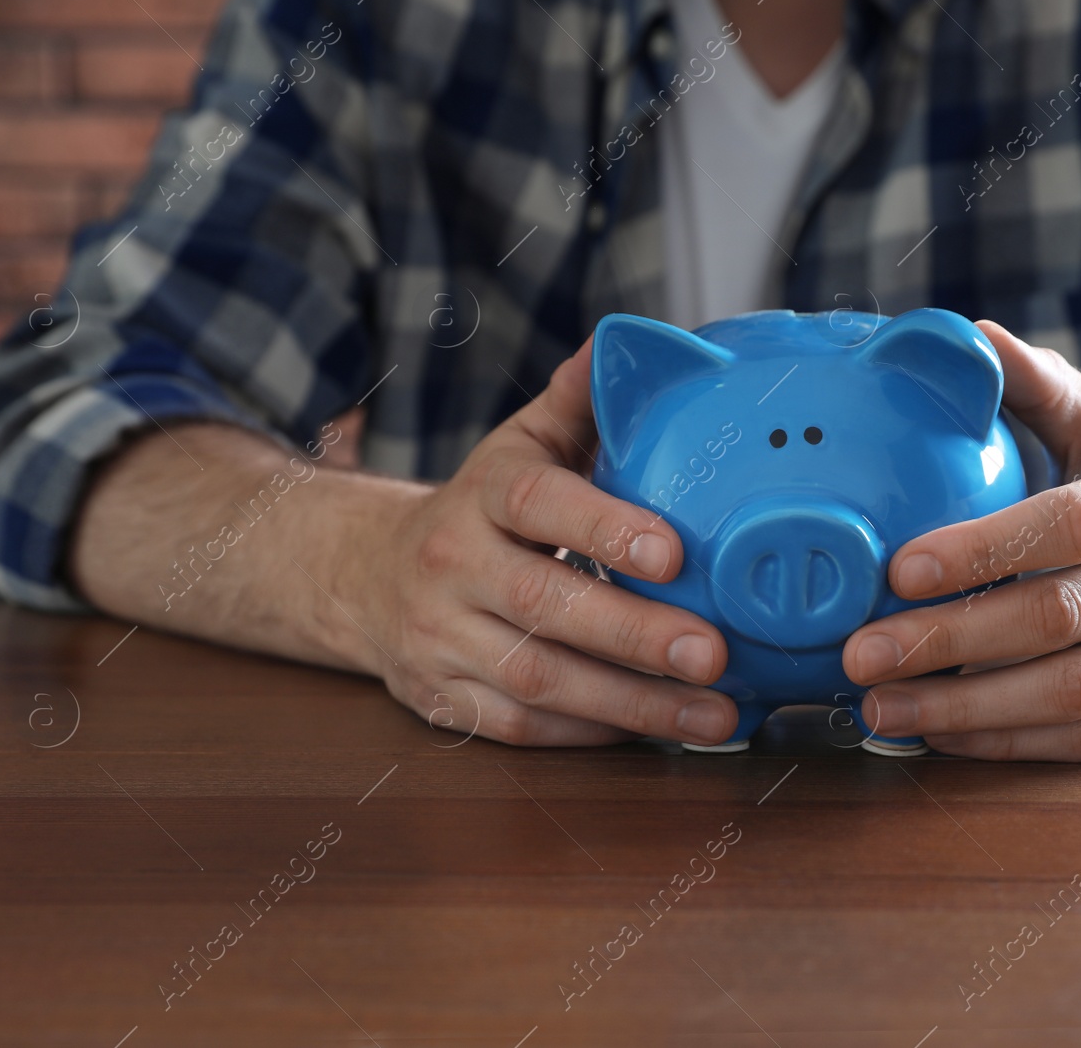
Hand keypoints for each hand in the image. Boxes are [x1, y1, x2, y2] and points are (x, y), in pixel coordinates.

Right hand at [353, 338, 735, 745]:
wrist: (368, 576)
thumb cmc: (478, 511)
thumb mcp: (519, 446)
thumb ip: (580, 403)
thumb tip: (636, 348)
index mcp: (480, 493)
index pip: (535, 502)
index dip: (604, 527)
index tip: (674, 553)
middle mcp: (450, 565)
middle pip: (544, 604)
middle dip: (635, 634)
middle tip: (712, 651)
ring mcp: (440, 638)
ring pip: (537, 679)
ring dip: (632, 703)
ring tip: (712, 710)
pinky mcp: (441, 700)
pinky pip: (521, 726)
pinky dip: (592, 732)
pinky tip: (655, 728)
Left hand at [842, 321, 1080, 760]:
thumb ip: (1039, 388)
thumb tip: (966, 338)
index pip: (1066, 525)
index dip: (981, 549)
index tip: (896, 568)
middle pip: (1056, 619)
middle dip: (947, 641)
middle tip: (860, 654)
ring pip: (1069, 694)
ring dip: (964, 707)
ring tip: (879, 706)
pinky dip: (1006, 743)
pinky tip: (937, 733)